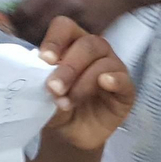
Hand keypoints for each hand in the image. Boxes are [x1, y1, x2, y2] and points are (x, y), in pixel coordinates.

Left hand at [0, 0, 127, 47]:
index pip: (22, 12)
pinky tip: (57, 48)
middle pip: (32, 30)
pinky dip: (59, 49)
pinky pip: (68, 47)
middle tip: (19, 38)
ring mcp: (77, 21)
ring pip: (49, 42)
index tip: (7, 24)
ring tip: (35, 44)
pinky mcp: (90, 34)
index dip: (12, 21)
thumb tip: (16, 7)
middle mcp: (62, 5)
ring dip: (38, 45)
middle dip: (22, 36)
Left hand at [36, 16, 135, 151]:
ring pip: (103, 62)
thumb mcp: (43, 91)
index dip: (55, 40)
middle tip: (53, 88)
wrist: (70, 134)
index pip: (65, 27)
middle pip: (86, 44)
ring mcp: (112, 68)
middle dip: (68, 67)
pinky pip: (124, 80)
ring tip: (66, 103)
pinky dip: (114, 80)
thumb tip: (35, 74)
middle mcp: (94, 50)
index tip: (44, 60)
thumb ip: (40, 79)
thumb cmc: (56, 104)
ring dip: (83, 82)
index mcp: (71, 42)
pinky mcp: (126, 91)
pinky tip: (104, 83)